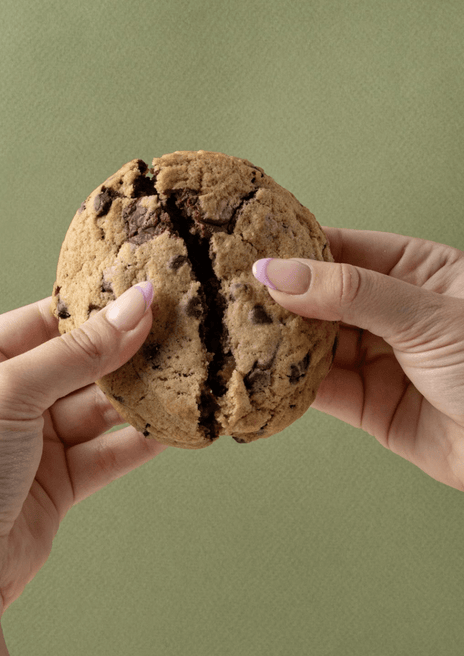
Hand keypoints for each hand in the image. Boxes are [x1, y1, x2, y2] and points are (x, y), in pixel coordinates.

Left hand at [0, 281, 165, 613]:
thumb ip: (78, 350)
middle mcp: (2, 402)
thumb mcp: (11, 390)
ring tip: (179, 376)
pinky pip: (107, 453)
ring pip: (97, 411)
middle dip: (123, 354)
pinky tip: (170, 425)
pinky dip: (138, 441)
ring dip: (137, 398)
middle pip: (77, 366)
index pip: (42, 323)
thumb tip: (133, 307)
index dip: (92, 311)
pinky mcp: (57, 483)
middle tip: (170, 334)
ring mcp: (31, 444)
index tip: (138, 297)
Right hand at [253, 228, 463, 490]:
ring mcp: (380, 358)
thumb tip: (279, 272)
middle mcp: (394, 312)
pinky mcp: (370, 404)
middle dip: (282, 300)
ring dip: (281, 344)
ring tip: (237, 335)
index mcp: (418, 271)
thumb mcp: (424, 314)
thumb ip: (349, 291)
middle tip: (232, 296)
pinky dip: (291, 385)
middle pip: (324, 298)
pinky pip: (321, 390)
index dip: (298, 250)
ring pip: (317, 344)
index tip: (252, 251)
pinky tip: (262, 376)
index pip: (345, 250)